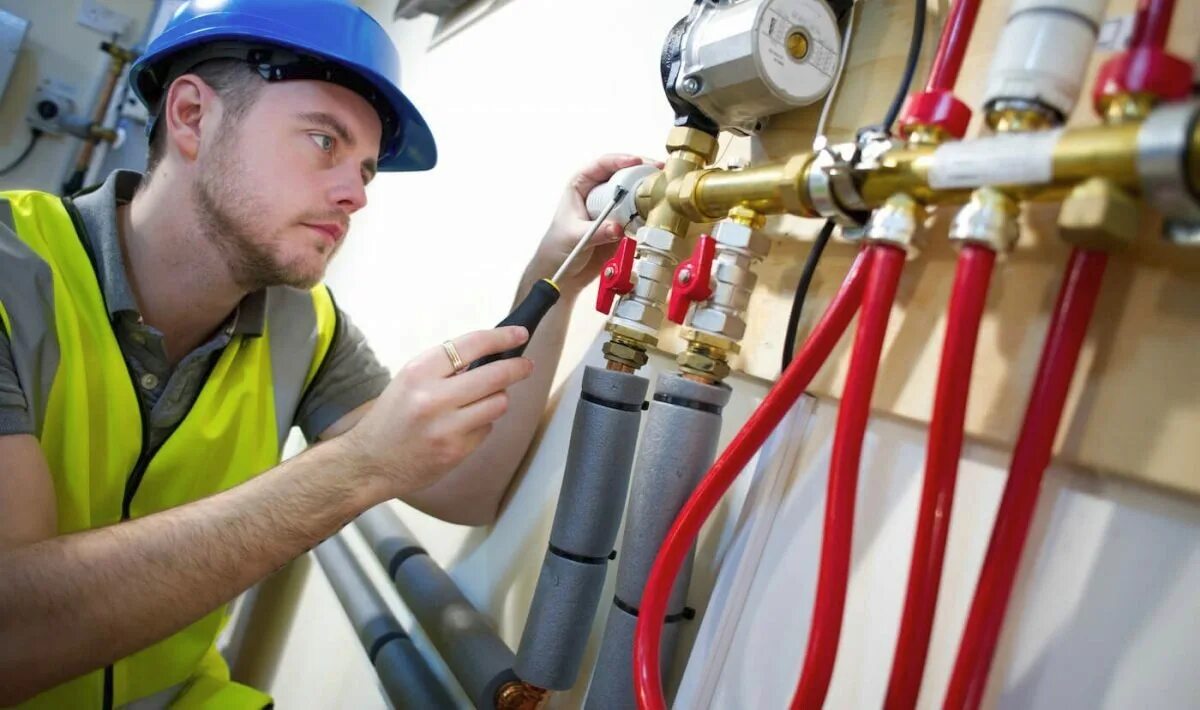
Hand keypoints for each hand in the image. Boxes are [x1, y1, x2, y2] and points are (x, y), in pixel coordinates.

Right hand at [342, 326, 533, 498]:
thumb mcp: (409, 380)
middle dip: (517, 368)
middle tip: (526, 365)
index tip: (519, 334)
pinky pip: (487, 429)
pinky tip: (463, 427)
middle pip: (495, 375)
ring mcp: (447, 426)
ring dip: (497, 399)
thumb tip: (490, 355)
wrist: (368, 462)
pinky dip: (482, 424)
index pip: (472, 344)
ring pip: (498, 403)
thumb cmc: (391, 418)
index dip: (502, 338)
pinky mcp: (456, 450)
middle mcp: (433, 397)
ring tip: (482, 400)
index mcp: (419, 371)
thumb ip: (444, 368)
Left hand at [532, 154, 660, 294]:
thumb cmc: (558, 247)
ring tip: (664, 190)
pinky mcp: (622, 223)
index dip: (621, 160)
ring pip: (634, 192)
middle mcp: (598, 192)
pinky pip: (638, 213)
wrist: (563, 273)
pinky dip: (648, 212)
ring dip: (649, 191)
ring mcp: (611, 207)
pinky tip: (658, 211)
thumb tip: (617, 228)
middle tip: (660, 173)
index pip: (602, 164)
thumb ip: (597, 232)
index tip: (637, 162)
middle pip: (624, 174)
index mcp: (581, 185)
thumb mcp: (575, 236)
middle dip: (642, 172)